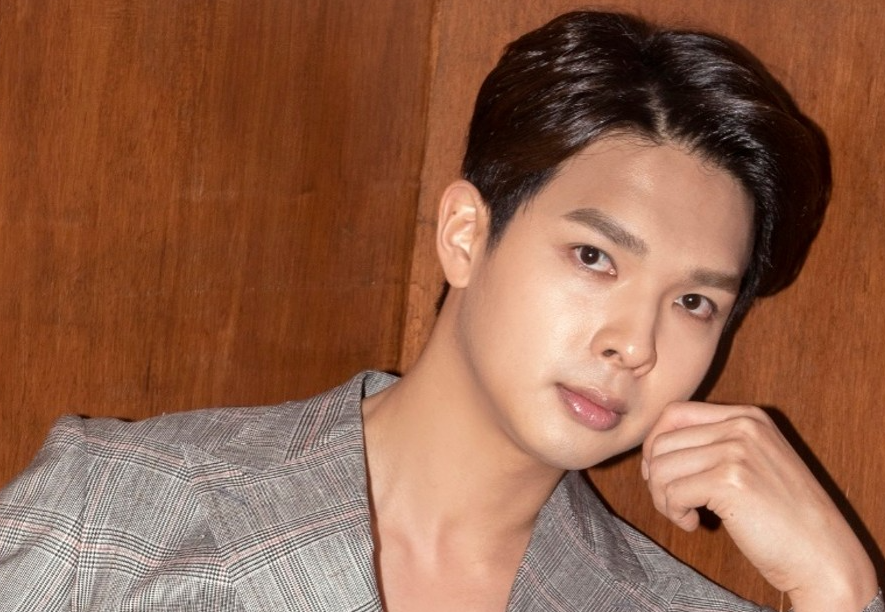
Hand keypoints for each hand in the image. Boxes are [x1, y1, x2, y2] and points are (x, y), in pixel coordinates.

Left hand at [641, 401, 877, 611]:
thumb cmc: (784, 517)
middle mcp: (742, 426)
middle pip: (662, 441)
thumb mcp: (752, 463)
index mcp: (747, 416)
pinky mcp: (730, 481)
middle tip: (674, 504)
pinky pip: (672, 492)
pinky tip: (695, 525)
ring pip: (661, 468)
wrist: (824, 555)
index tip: (662, 476)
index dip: (656, 445)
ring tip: (686, 515)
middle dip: (657, 477)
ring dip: (664, 498)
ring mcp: (737, 451)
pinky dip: (674, 513)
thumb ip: (713, 445)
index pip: (675, 414)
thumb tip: (654, 447)